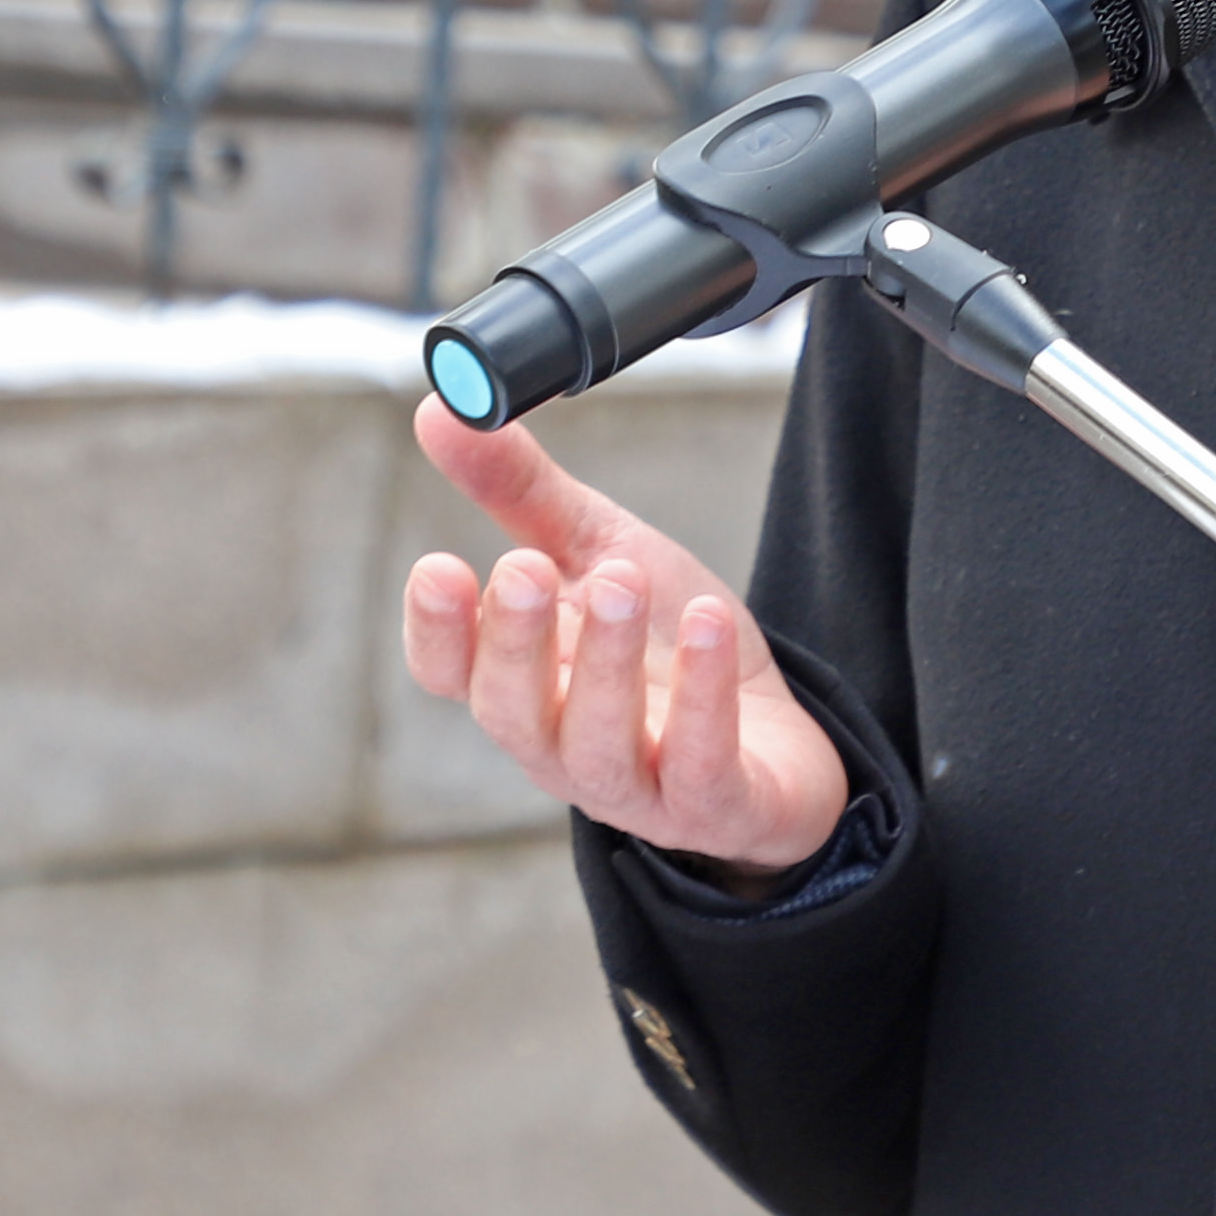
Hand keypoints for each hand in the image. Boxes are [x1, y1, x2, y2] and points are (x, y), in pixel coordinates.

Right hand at [404, 402, 853, 890]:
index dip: (436, 630)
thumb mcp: (600, 552)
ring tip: (621, 581)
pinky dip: (701, 698)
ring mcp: (636, 786)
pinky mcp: (715, 806)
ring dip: (605, 663)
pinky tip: (710, 624)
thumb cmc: (669, 653)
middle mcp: (563, 744)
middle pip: (512, 711)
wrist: (779, 743)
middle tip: (524, 567)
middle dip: (513, 641)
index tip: (437, 566)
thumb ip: (522, 492)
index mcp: (525, 683)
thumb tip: (442, 409)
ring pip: (597, 745)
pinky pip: (699, 764)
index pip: (450, 674)